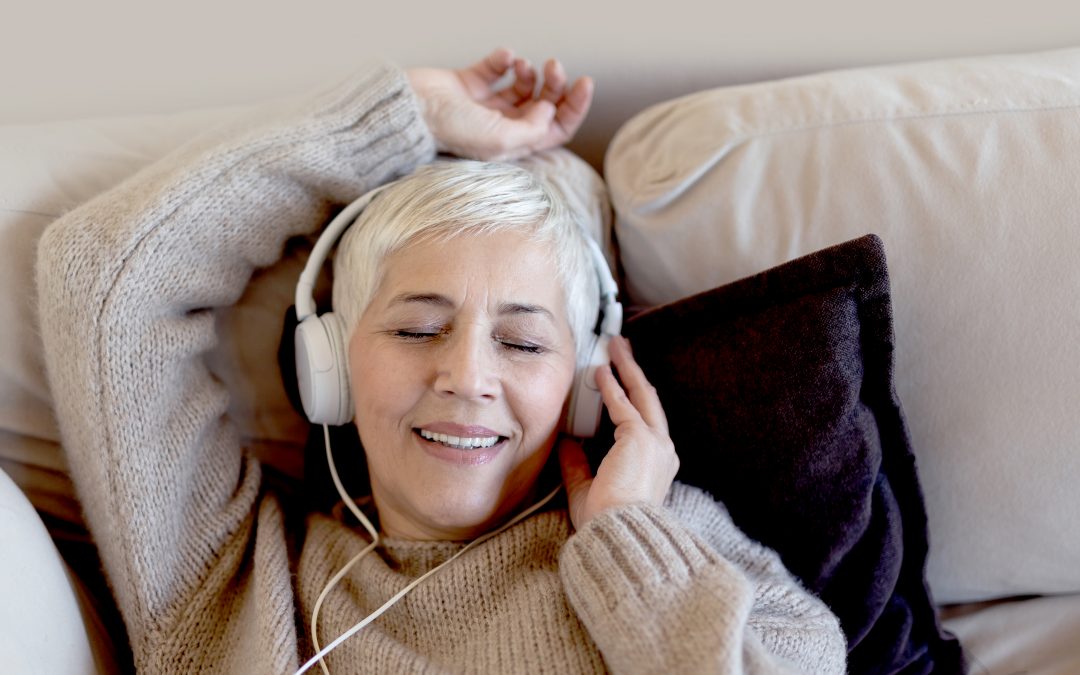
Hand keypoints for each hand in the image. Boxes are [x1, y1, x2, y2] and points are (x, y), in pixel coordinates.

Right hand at [407, 47, 593, 160]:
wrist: (411, 110)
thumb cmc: (450, 131)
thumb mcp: (500, 140)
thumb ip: (533, 129)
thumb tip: (549, 110)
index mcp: (514, 145)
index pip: (556, 129)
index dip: (574, 108)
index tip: (585, 83)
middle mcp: (503, 126)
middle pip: (544, 105)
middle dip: (555, 85)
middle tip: (554, 66)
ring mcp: (486, 105)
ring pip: (524, 85)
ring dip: (531, 71)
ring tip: (523, 64)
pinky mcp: (470, 83)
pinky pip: (497, 67)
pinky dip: (504, 59)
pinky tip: (502, 58)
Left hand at [558, 336, 679, 529]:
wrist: (618, 535)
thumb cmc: (606, 523)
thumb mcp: (586, 490)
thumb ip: (578, 465)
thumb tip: (567, 442)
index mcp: (655, 465)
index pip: (643, 422)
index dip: (631, 398)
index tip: (619, 381)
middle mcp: (663, 452)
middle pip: (649, 400)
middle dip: (634, 372)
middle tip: (621, 349)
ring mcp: (656, 444)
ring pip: (642, 395)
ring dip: (627, 368)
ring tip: (615, 347)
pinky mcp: (641, 438)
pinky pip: (623, 404)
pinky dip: (612, 385)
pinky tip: (600, 371)